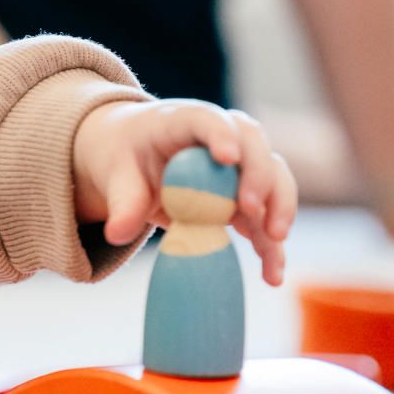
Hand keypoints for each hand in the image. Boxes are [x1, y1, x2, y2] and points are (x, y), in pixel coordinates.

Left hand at [74, 99, 297, 285]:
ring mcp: (238, 167)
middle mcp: (222, 137)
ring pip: (272, 179)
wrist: (133, 159)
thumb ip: (121, 201)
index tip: (228, 158)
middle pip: (254, 145)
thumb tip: (117, 234)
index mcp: (183, 121)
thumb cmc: (124, 156)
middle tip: (251, 208)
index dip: (221, 134)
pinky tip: (273, 274)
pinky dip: (271, 244)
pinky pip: (265, 217)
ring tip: (276, 240)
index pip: (208, 119)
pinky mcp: (243, 198)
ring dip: (279, 209)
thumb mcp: (114, 173)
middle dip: (259, 176)